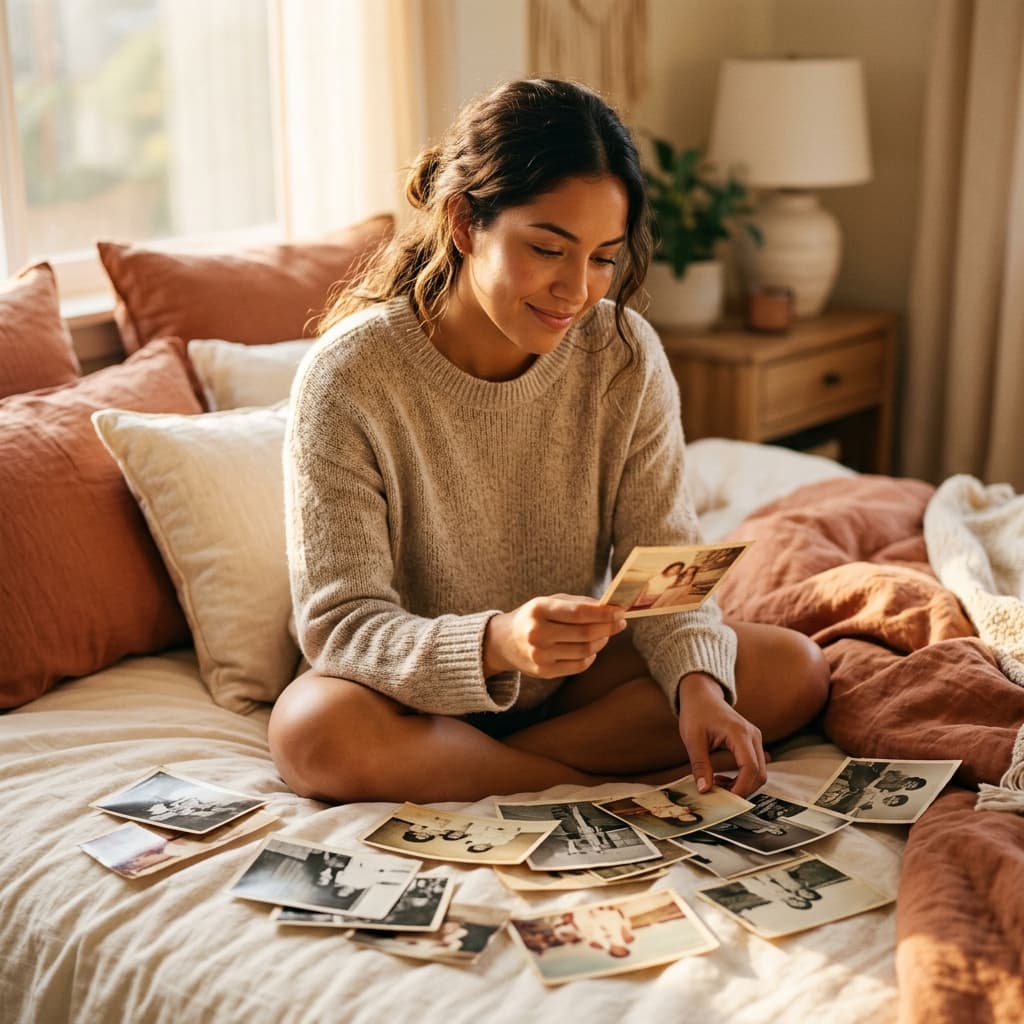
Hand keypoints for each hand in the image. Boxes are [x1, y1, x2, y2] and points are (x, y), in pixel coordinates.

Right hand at [483, 595, 626, 678]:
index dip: (603, 613)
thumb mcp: (549, 602)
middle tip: (620, 623)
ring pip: (585, 651)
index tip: (620, 611)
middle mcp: (537, 633)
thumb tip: (609, 608)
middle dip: (608, 628)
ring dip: (601, 641)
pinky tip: (591, 648)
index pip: (578, 612)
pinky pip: (578, 665)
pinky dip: (591, 656)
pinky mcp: (544, 672)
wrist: (503, 641)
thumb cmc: (533, 617)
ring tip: (605, 634)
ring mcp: (540, 655)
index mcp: (538, 609)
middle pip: (585, 633)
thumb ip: (578, 603)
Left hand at [677, 673, 765, 796]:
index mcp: (739, 733)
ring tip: (718, 785)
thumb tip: (704, 789)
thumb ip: (699, 765)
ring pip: (759, 772)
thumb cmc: (696, 712)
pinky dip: (743, 777)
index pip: (750, 767)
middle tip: (720, 795)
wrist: (702, 695)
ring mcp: (755, 738)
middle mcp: (752, 735)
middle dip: (743, 789)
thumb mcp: (692, 739)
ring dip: (743, 784)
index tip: (727, 800)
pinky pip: (755, 765)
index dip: (741, 788)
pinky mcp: (752, 742)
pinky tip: (724, 778)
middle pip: (759, 773)